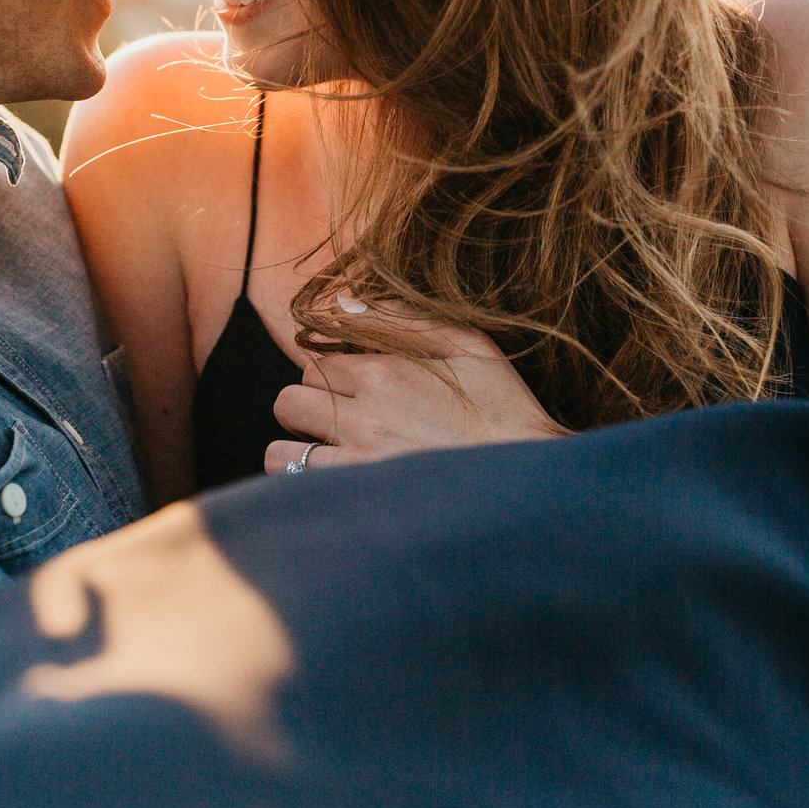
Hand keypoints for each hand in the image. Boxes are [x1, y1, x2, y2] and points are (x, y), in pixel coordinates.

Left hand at [266, 310, 564, 473]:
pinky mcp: (357, 507)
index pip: (317, 364)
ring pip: (280, 453)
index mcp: (386, 374)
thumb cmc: (504, 412)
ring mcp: (356, 466)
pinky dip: (307, 489)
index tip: (357, 391)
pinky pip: (298, 494)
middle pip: (288, 401)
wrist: (528, 486)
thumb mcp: (469, 346)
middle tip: (339, 422)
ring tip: (332, 459)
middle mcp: (362, 419)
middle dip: (306, 408)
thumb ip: (404, 318)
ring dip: (298, 453)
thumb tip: (341, 300)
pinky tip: (338, 489)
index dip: (333, 377)